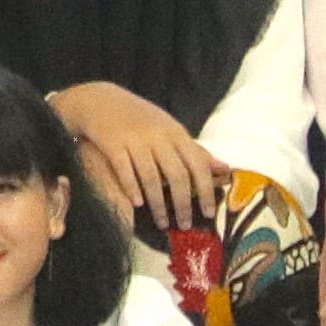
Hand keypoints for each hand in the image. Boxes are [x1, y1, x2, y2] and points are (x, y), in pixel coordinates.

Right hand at [54, 79, 224, 229]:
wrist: (100, 99)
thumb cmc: (140, 119)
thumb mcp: (170, 131)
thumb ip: (194, 151)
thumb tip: (225, 169)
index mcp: (176, 132)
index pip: (198, 165)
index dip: (205, 191)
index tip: (208, 213)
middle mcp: (158, 136)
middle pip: (177, 175)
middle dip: (183, 204)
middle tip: (185, 225)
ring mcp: (134, 139)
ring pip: (151, 177)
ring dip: (158, 203)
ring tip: (162, 222)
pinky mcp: (112, 142)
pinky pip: (124, 170)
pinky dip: (132, 188)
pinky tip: (137, 204)